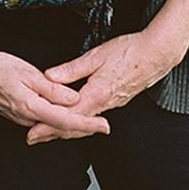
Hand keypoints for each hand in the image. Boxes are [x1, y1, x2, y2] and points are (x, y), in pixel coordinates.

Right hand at [0, 44, 111, 137]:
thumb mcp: (27, 72)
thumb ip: (52, 88)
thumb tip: (72, 99)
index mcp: (31, 106)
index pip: (66, 120)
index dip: (87, 124)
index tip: (104, 126)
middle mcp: (26, 117)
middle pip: (60, 128)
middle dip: (83, 129)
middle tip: (103, 125)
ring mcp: (20, 118)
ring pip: (51, 126)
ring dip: (71, 125)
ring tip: (91, 120)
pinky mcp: (17, 115)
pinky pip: (42, 122)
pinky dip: (57, 121)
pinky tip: (65, 114)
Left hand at [26, 30, 185, 144]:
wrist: (156, 54)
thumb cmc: (128, 52)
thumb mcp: (95, 56)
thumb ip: (71, 69)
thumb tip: (49, 77)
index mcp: (95, 94)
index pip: (66, 117)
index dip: (47, 127)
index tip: (32, 133)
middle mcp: (104, 104)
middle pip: (74, 126)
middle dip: (53, 133)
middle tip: (34, 137)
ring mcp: (112, 104)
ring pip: (85, 124)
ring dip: (65, 129)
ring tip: (48, 132)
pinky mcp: (117, 100)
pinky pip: (94, 117)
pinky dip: (80, 122)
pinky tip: (74, 119)